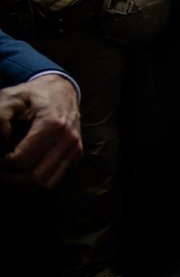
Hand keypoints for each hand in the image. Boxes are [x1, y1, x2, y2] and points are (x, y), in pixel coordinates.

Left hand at [0, 75, 81, 190]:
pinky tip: (25, 169)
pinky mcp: (76, 155)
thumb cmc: (32, 95)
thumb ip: (0, 116)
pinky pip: (54, 180)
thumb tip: (2, 139)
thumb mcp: (10, 97)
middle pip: (35, 178)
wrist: (61, 91)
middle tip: (1, 168)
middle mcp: (68, 139)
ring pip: (46, 185)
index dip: (3, 164)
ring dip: (23, 185)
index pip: (23, 161)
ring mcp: (74, 149)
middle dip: (11, 179)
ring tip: (11, 172)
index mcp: (53, 124)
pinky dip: (35, 181)